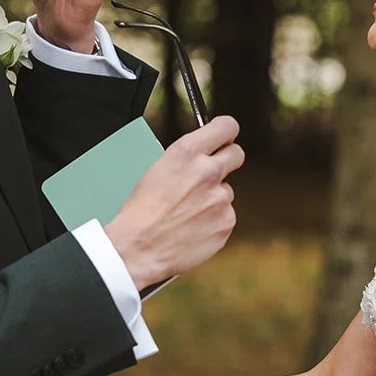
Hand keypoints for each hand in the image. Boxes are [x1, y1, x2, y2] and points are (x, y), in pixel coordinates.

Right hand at [105, 116, 242, 288]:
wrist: (139, 248)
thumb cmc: (141, 210)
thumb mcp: (157, 169)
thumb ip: (187, 159)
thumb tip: (203, 155)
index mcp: (187, 153)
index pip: (225, 127)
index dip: (226, 132)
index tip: (225, 136)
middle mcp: (208, 172)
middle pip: (236, 154)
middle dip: (227, 159)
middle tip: (214, 171)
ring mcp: (220, 198)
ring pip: (226, 191)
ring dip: (213, 198)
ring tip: (187, 213)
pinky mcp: (226, 222)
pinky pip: (225, 216)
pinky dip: (213, 221)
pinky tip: (192, 228)